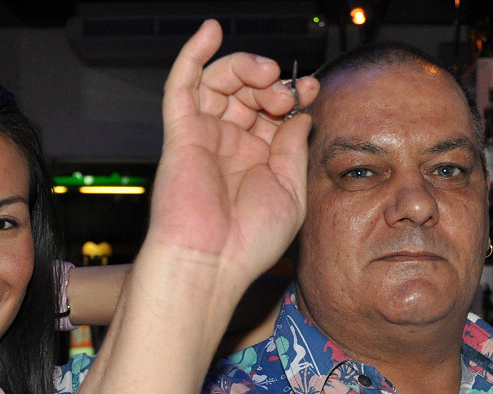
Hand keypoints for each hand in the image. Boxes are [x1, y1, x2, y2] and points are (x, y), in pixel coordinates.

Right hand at [145, 19, 317, 282]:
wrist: (211, 262)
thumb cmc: (248, 241)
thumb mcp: (291, 192)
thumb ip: (294, 149)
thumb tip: (300, 114)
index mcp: (256, 160)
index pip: (274, 111)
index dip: (294, 94)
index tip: (312, 91)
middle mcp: (229, 145)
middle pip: (248, 92)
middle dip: (272, 84)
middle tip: (286, 94)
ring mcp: (204, 137)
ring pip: (219, 82)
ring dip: (245, 68)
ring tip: (266, 75)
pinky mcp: (181, 134)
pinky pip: (181, 86)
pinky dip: (193, 55)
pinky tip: (210, 32)